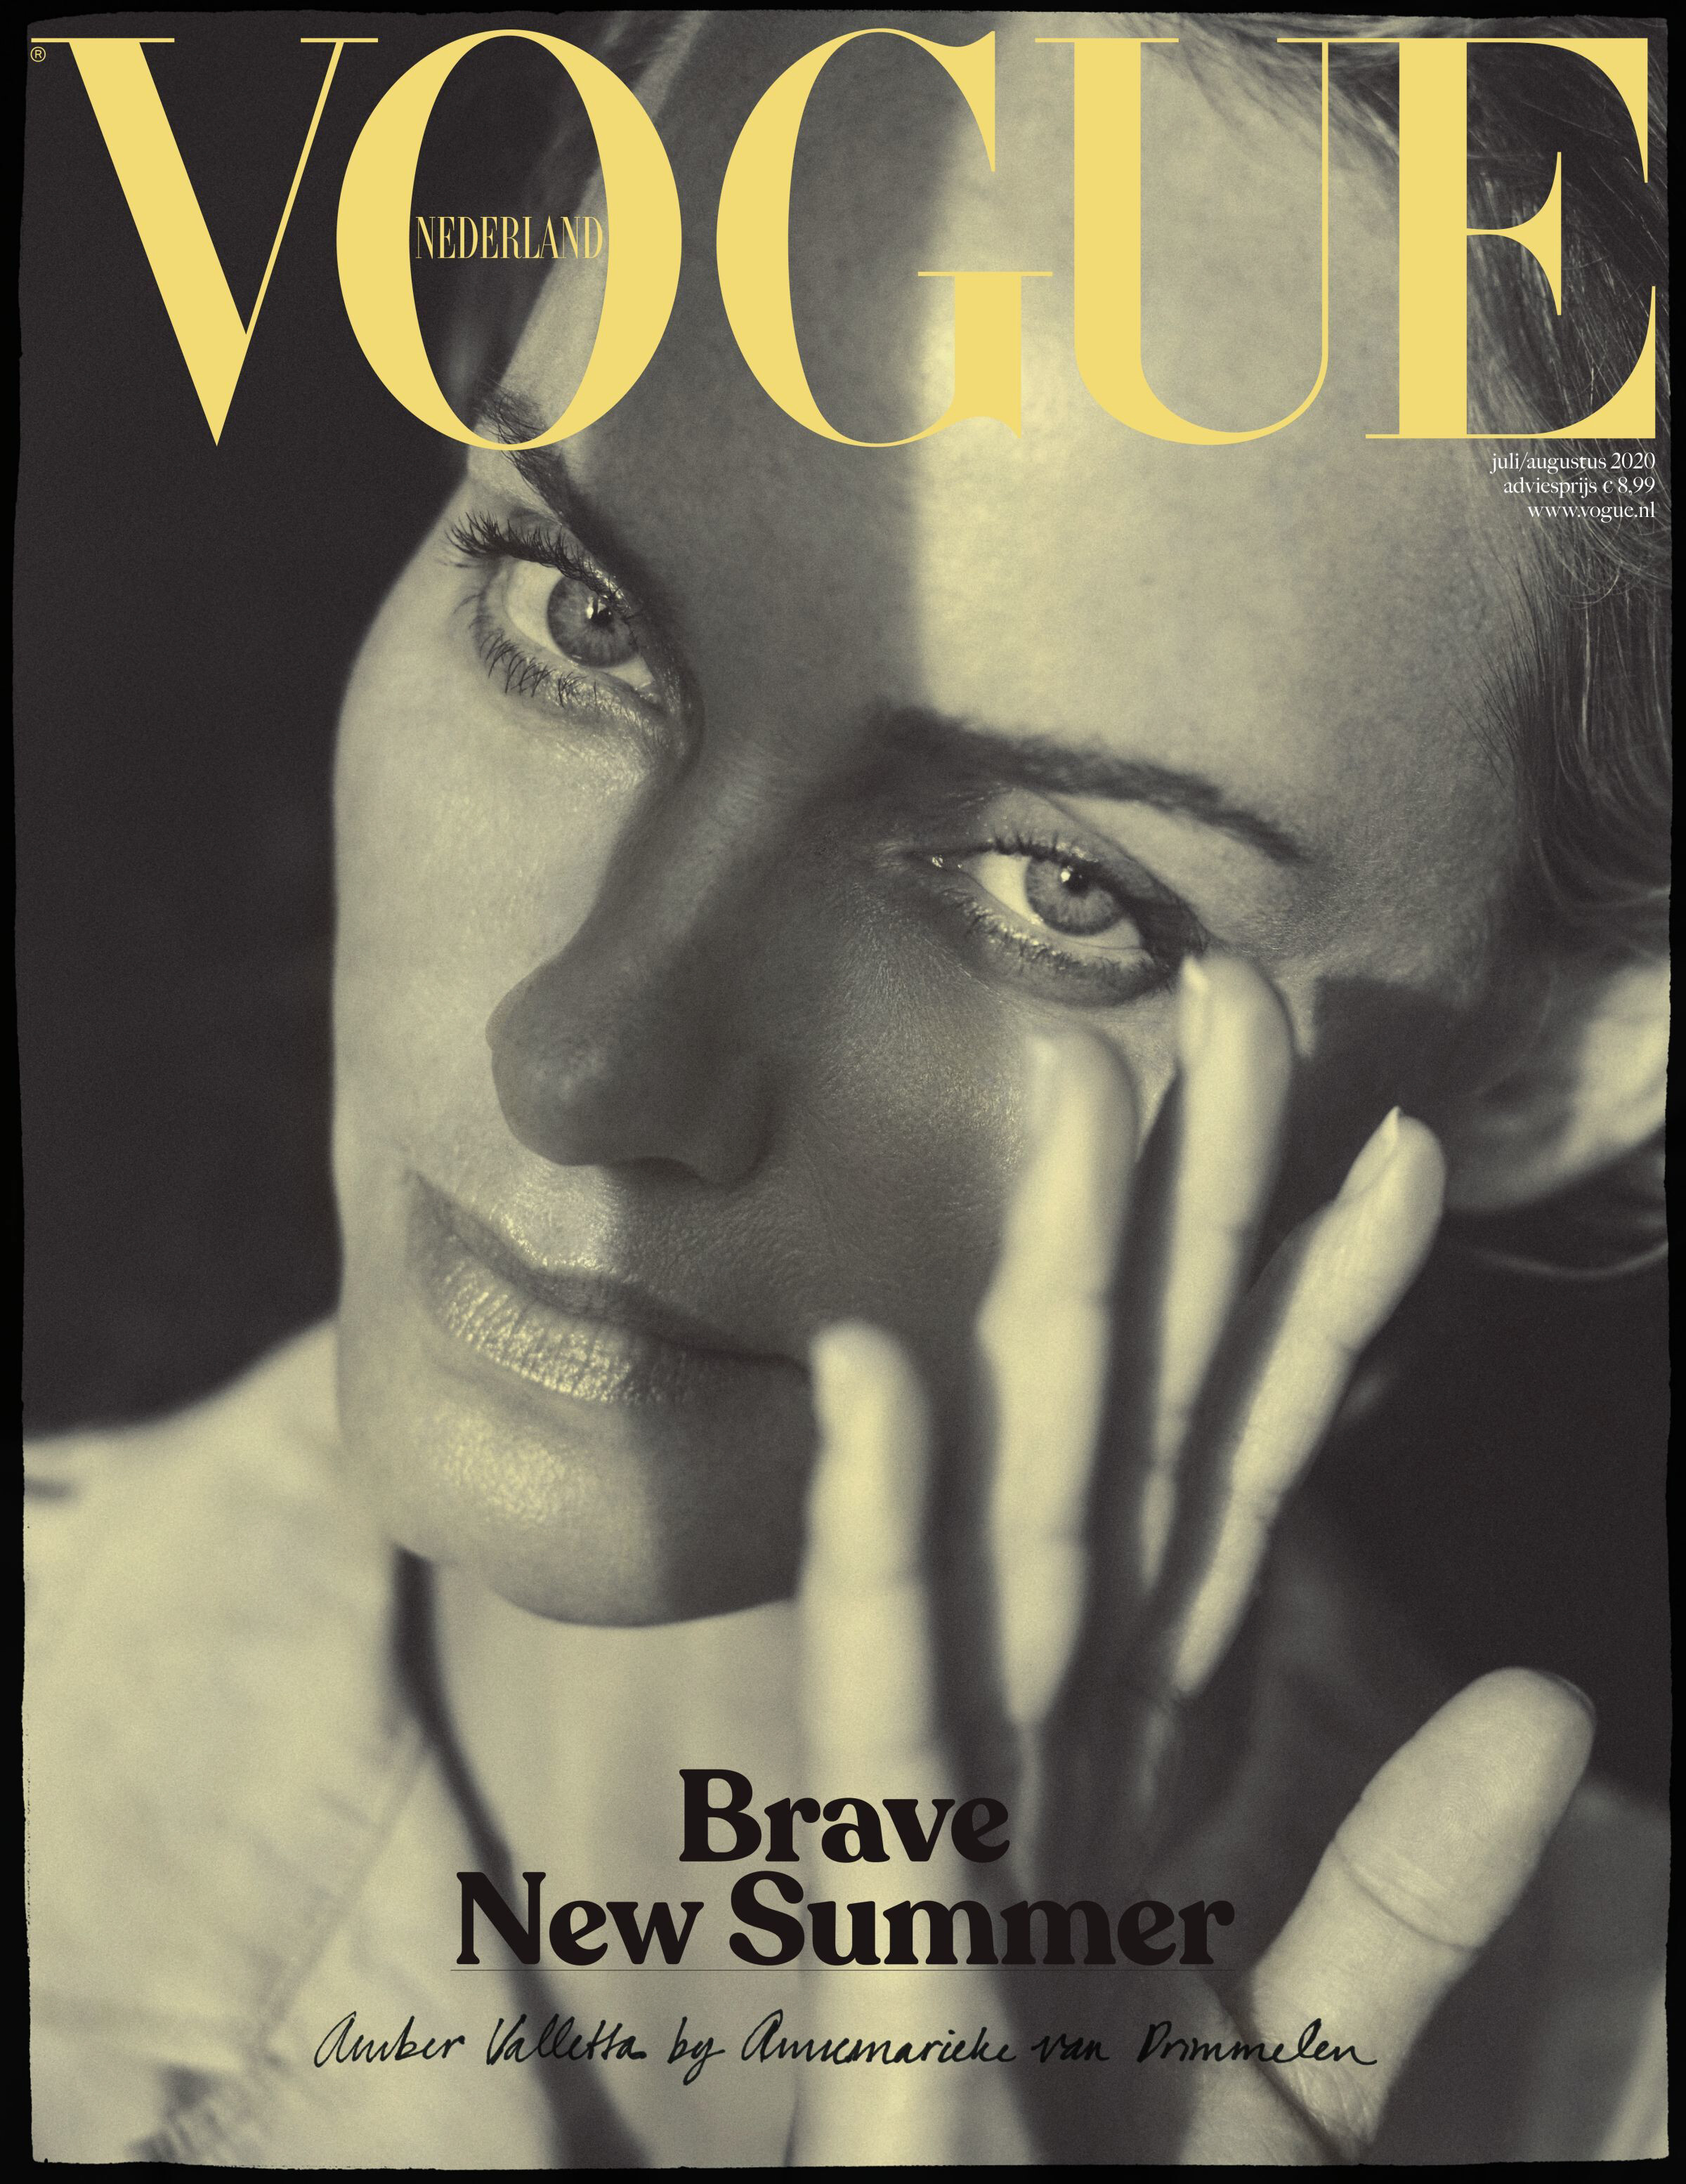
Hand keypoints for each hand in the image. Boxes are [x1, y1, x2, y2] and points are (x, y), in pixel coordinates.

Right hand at [788, 955, 1592, 2162]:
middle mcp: (1058, 1720)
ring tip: (1078, 1094)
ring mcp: (966, 1785)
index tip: (1402, 1143)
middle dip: (1187, 1213)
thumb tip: (1544, 1697)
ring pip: (1024, 1492)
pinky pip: (882, 1681)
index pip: (1251, 1479)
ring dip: (1047, 1292)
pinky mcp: (886, 1892)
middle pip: (1138, 1422)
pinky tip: (877, 1370)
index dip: (1324, 1312)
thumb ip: (1404, 1893)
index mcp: (1151, 1746)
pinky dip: (873, 1523)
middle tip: (1224, 997)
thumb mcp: (1303, 2060)